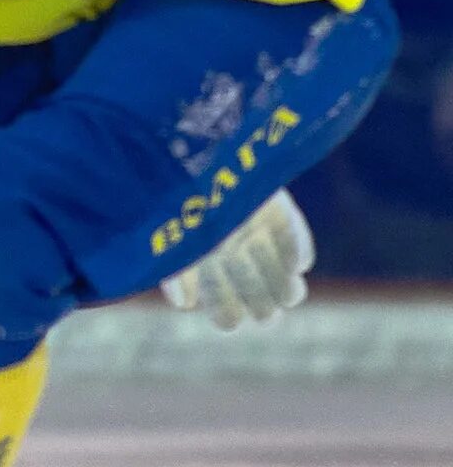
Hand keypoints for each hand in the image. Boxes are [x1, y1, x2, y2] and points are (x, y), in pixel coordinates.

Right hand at [163, 190, 312, 329]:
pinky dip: (298, 247)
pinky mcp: (274, 206)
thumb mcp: (166, 238)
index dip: (223, 311)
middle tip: (267, 317)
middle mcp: (229, 244)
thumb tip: (183, 304)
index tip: (228, 324)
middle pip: (250, 283)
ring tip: (291, 297)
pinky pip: (291, 231)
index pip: (215, 293)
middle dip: (259, 304)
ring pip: (275, 266)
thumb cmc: (172, 195)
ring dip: (284, 284)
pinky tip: (301, 264)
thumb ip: (173, 268)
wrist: (189, 143)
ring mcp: (253, 226)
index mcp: (201, 256)